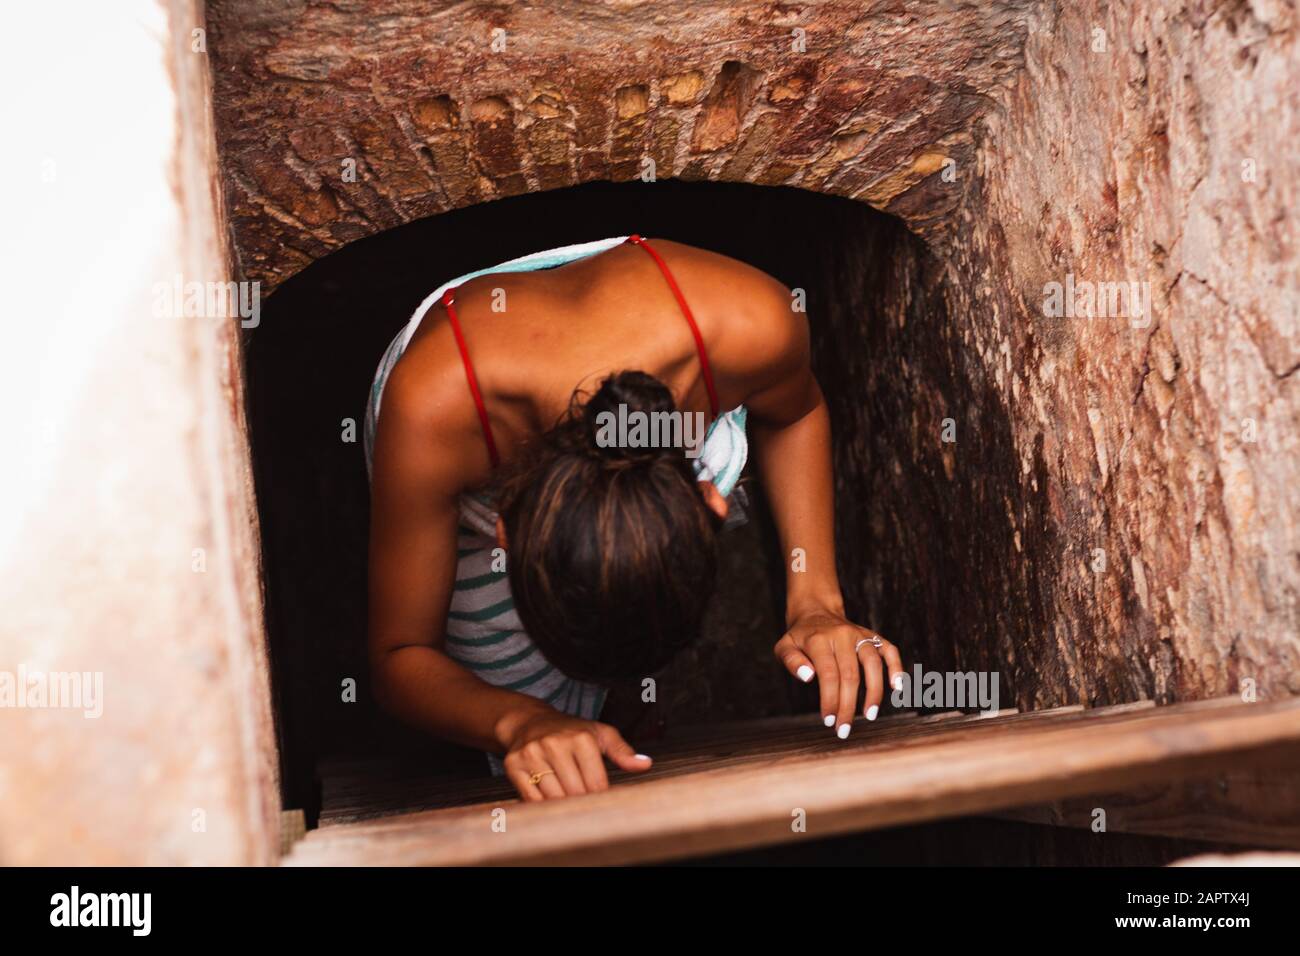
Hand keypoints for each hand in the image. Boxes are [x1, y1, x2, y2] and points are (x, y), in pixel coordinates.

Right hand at [501, 712, 651, 800]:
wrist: (529, 722)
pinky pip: (532, 799)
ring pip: (553, 798)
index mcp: (581, 738)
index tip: (603, 803)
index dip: (601, 798)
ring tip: (569, 802)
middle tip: (587, 806)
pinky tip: (550, 800)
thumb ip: (622, 750)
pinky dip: (542, 805)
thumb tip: (645, 764)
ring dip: (563, 805)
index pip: (596, 784)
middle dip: (583, 803)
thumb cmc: (571, 731)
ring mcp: (532, 754)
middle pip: (575, 793)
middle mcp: (555, 744)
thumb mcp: (600, 734)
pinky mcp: (514, 765)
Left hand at [774, 608, 903, 737]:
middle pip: (850, 674)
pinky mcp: (871, 635)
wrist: (815, 612)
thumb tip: (808, 677)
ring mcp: (859, 634)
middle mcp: (842, 634)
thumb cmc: (799, 638)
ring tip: (870, 715)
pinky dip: (896, 667)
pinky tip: (897, 688)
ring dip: (874, 691)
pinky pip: (889, 649)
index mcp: (819, 639)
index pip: (828, 674)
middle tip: (844, 729)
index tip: (829, 721)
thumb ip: (791, 662)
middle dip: (848, 705)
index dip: (830, 699)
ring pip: (873, 663)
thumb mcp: (784, 647)